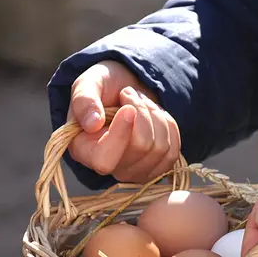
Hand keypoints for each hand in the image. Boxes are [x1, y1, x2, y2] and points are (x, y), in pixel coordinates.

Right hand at [67, 60, 180, 182]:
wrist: (127, 90)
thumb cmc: (104, 88)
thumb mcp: (88, 84)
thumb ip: (84, 100)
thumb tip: (92, 124)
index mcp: (85, 151)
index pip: (104, 160)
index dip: (120, 135)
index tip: (128, 109)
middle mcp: (111, 168)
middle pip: (141, 147)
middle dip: (142, 112)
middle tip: (130, 93)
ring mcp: (137, 172)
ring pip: (161, 148)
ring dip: (156, 116)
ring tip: (141, 103)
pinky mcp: (158, 169)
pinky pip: (173, 150)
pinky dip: (168, 126)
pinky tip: (154, 116)